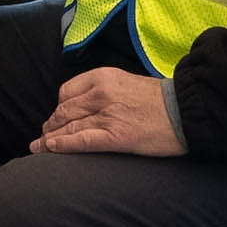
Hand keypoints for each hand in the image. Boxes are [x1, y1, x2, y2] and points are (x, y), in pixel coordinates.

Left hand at [30, 69, 183, 156]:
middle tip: (42, 136)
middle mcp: (101, 93)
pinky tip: (52, 149)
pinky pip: (82, 140)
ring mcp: (108, 115)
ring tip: (38, 148)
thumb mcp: (127, 82)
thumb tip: (85, 105)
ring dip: (50, 139)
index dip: (58, 108)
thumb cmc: (161, 100)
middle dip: (51, 125)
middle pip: (65, 110)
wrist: (188, 111)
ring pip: (70, 126)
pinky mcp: (117, 136)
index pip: (67, 92)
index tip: (56, 118)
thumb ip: (104, 90)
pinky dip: (64, 145)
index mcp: (103, 77)